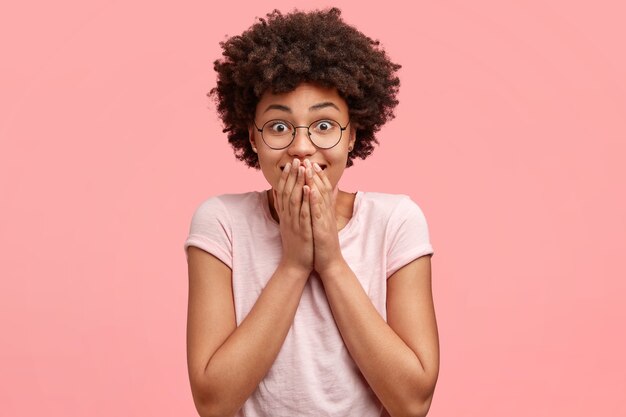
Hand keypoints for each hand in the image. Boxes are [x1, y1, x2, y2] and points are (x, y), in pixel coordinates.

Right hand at [273, 158, 313, 274]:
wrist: (295, 265)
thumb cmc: (295, 244)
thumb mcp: (289, 225)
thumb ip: (286, 211)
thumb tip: (283, 198)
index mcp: (285, 215)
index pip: (283, 192)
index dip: (286, 177)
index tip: (290, 164)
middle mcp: (287, 217)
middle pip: (287, 192)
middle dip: (292, 175)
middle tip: (295, 160)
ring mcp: (294, 223)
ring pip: (294, 199)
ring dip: (297, 182)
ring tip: (301, 168)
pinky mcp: (302, 231)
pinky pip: (303, 213)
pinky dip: (305, 200)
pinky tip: (307, 189)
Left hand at [303, 159, 345, 275]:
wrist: (329, 263)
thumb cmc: (323, 244)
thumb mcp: (323, 225)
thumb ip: (323, 211)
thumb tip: (323, 202)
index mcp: (325, 212)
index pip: (323, 190)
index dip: (317, 176)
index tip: (310, 163)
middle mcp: (327, 213)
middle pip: (322, 189)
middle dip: (315, 174)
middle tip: (308, 159)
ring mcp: (325, 220)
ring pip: (320, 197)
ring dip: (314, 181)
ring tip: (308, 168)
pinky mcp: (322, 229)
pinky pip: (318, 212)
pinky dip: (314, 199)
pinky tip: (310, 189)